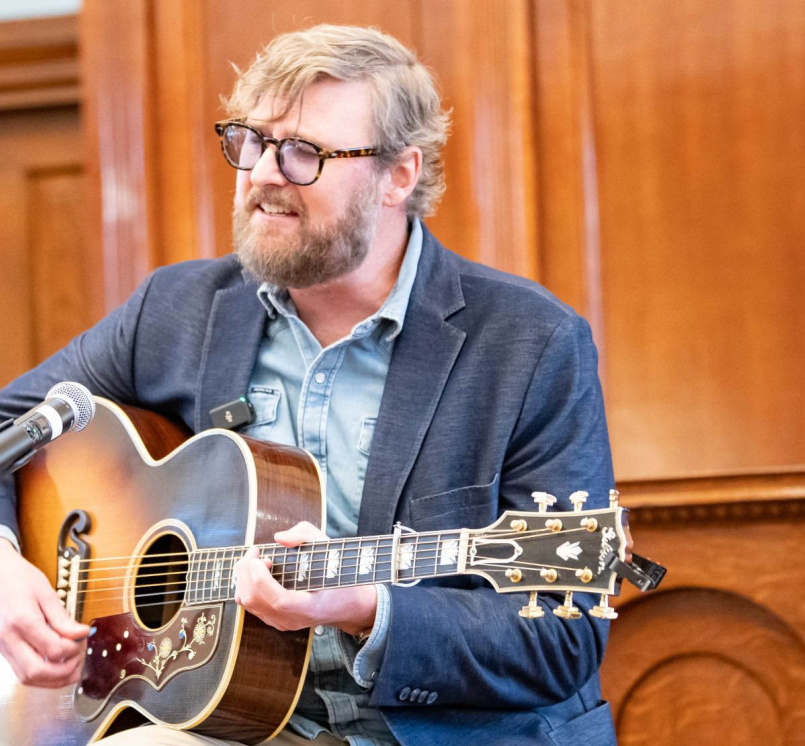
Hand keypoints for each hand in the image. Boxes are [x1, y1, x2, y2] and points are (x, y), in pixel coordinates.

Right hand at [0, 539, 89, 686]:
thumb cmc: (19, 579)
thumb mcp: (45, 592)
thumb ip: (62, 617)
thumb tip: (82, 633)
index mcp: (22, 621)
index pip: (53, 648)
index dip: (74, 648)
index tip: (84, 637)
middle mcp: (9, 638)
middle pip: (36, 671)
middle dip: (62, 673)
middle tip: (79, 661)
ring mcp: (3, 647)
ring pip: (26, 677)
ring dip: (51, 680)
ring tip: (71, 669)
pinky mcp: (2, 650)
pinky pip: (20, 671)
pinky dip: (40, 676)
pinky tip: (55, 667)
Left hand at [233, 522, 376, 635]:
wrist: (346, 603)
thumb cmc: (336, 572)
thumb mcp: (327, 547)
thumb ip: (305, 535)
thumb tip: (279, 538)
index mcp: (310, 606)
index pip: (279, 600)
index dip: (262, 579)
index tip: (258, 558)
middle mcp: (293, 619)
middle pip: (256, 601)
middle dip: (246, 572)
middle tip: (255, 553)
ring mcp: (282, 623)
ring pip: (248, 604)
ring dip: (244, 578)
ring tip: (256, 561)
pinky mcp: (276, 621)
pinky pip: (251, 605)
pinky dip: (247, 586)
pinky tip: (257, 572)